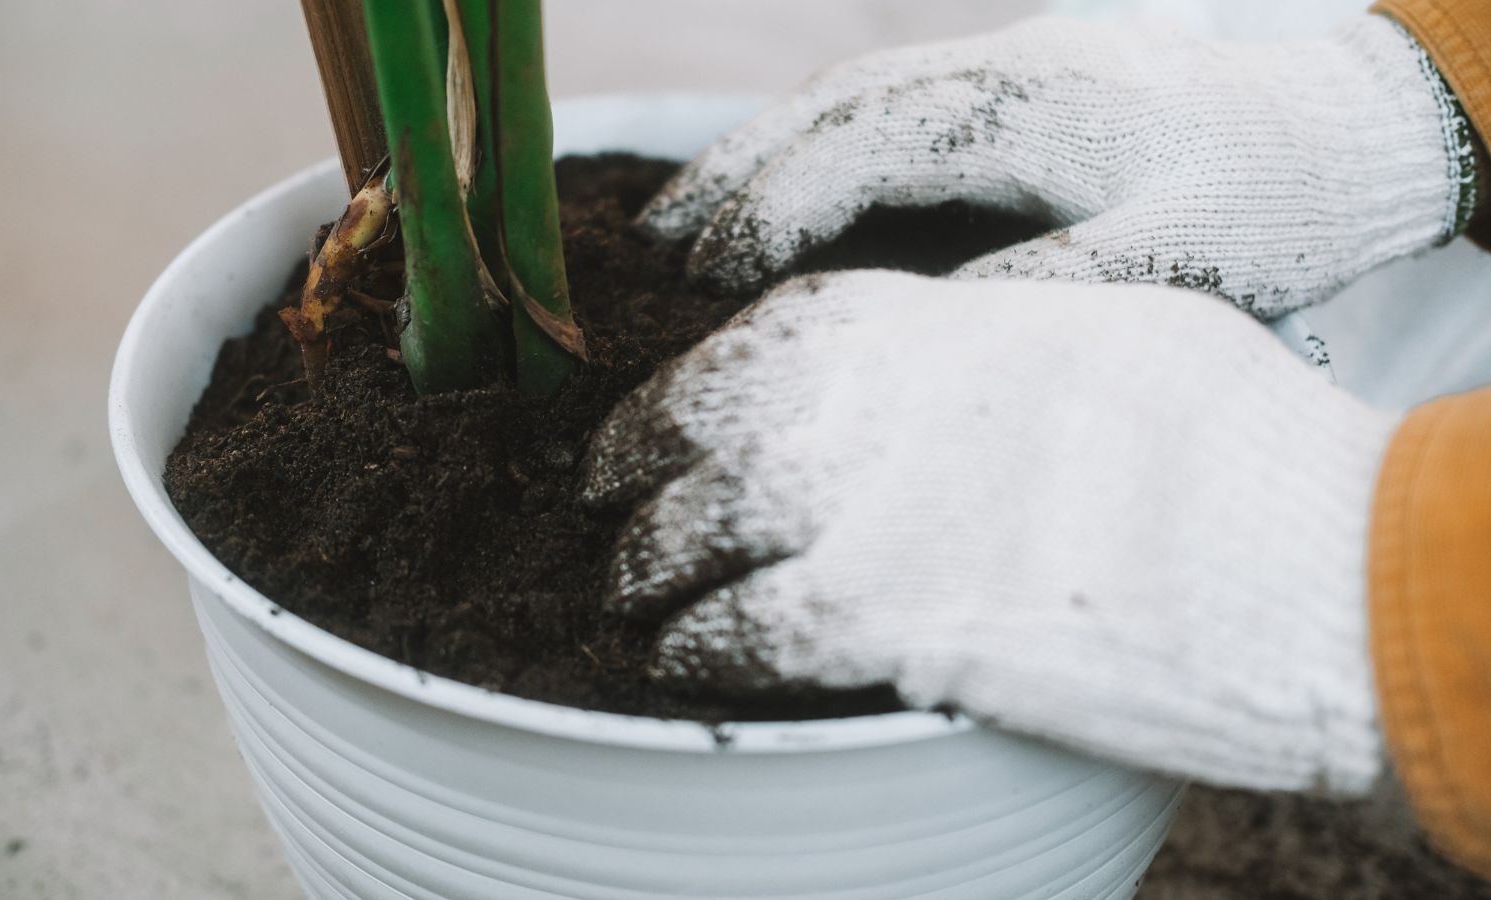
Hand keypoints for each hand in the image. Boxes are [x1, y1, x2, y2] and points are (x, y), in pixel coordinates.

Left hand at [584, 271, 1399, 793]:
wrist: (1309, 558)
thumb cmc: (1232, 442)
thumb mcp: (1100, 333)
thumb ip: (982, 345)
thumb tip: (922, 376)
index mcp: (928, 318)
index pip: (757, 338)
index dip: (684, 386)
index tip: (652, 421)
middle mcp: (874, 395)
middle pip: (702, 425)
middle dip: (630, 468)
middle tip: (600, 506)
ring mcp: (869, 501)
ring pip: (695, 528)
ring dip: (644, 569)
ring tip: (624, 598)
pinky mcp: (886, 616)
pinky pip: (741, 627)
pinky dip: (695, 644)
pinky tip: (679, 659)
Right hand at [642, 16, 1474, 315]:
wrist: (1334, 130)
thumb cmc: (1263, 207)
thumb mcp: (1166, 266)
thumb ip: (1038, 291)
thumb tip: (916, 333)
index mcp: (1034, 108)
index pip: (866, 145)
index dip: (775, 206)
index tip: (707, 276)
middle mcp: (1002, 70)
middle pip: (832, 107)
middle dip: (733, 173)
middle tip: (649, 247)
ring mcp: (1000, 68)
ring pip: (847, 99)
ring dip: (758, 156)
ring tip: (680, 224)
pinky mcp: (1006, 89)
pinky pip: (883, 109)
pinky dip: (812, 154)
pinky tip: (776, 200)